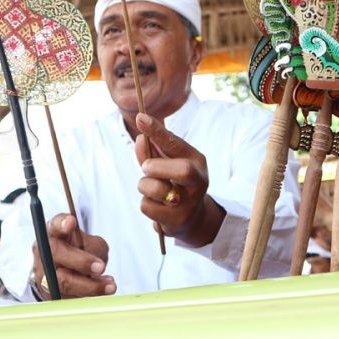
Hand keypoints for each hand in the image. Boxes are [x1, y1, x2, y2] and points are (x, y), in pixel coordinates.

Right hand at [33, 213, 114, 299]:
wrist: (58, 271)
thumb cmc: (75, 251)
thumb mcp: (85, 241)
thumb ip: (93, 246)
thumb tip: (98, 263)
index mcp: (53, 233)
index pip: (55, 224)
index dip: (62, 223)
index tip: (71, 222)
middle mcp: (44, 251)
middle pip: (57, 253)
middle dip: (81, 262)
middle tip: (100, 267)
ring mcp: (43, 274)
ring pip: (63, 282)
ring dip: (89, 286)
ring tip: (110, 286)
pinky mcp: (49, 294)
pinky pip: (68, 299)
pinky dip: (86, 298)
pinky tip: (100, 295)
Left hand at [134, 113, 224, 247]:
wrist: (192, 218)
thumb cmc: (176, 183)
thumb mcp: (167, 164)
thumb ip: (152, 152)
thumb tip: (140, 139)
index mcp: (196, 160)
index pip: (175, 143)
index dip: (157, 130)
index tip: (140, 117)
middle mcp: (198, 181)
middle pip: (182, 170)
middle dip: (157, 167)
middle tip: (146, 168)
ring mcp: (189, 202)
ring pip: (156, 189)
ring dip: (145, 186)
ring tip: (152, 189)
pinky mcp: (177, 220)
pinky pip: (147, 207)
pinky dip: (146, 204)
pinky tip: (157, 206)